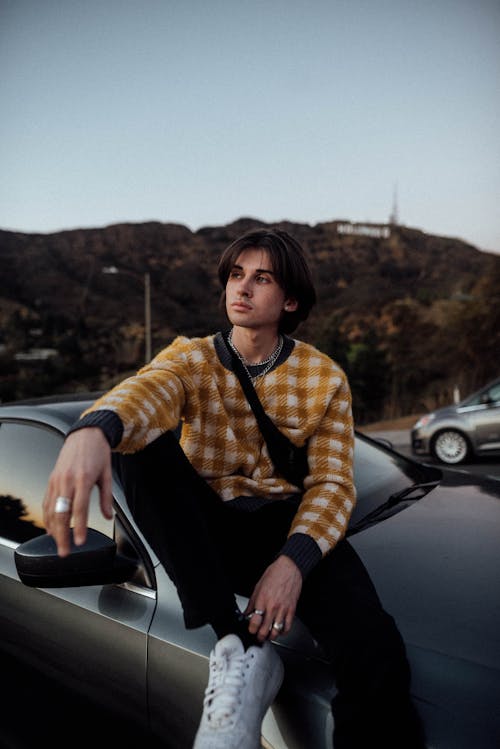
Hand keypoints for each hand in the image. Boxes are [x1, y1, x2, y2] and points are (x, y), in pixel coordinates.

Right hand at [43, 428, 113, 556]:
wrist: (86, 434)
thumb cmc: (98, 452)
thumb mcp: (107, 474)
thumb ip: (106, 498)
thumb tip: (108, 516)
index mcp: (83, 479)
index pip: (80, 509)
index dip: (80, 528)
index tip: (80, 543)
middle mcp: (67, 480)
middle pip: (62, 514)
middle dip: (62, 536)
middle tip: (65, 552)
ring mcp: (57, 480)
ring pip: (51, 510)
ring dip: (53, 529)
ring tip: (58, 544)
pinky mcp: (52, 479)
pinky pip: (47, 501)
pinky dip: (47, 516)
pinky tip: (51, 527)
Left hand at [244, 555, 302, 641]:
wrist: (289, 568)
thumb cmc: (274, 574)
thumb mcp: (258, 587)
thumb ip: (252, 602)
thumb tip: (247, 613)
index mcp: (262, 600)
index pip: (254, 622)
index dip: (251, 629)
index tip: (251, 629)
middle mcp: (272, 606)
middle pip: (265, 630)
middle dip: (260, 636)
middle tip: (258, 636)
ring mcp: (282, 609)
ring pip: (276, 631)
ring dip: (271, 636)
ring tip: (268, 635)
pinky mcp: (291, 609)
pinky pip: (287, 626)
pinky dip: (283, 632)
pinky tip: (280, 630)